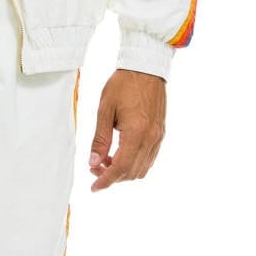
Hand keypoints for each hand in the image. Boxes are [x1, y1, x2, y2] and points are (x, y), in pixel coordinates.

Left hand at [88, 69, 165, 191]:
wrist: (146, 68)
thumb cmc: (124, 84)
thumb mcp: (105, 110)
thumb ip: (100, 139)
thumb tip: (94, 162)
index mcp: (136, 132)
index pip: (120, 167)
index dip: (106, 180)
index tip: (94, 187)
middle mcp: (151, 138)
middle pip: (132, 172)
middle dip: (112, 177)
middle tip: (95, 168)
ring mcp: (158, 137)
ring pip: (142, 168)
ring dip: (123, 171)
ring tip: (106, 160)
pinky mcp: (161, 133)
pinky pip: (149, 158)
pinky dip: (134, 163)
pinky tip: (120, 154)